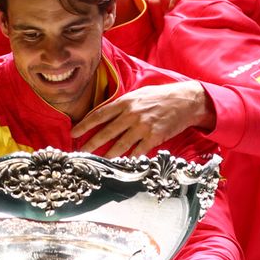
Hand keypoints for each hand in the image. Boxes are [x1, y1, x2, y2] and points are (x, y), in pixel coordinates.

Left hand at [71, 81, 214, 155]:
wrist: (185, 101)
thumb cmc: (160, 96)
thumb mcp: (137, 94)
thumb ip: (121, 104)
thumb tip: (104, 114)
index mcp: (125, 102)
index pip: (99, 115)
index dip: (85, 125)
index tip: (74, 133)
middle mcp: (131, 114)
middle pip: (106, 132)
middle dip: (91, 143)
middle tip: (80, 152)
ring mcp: (143, 127)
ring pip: (120, 145)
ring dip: (107, 155)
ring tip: (97, 161)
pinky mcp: (154, 137)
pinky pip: (138, 151)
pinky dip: (128, 159)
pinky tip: (120, 165)